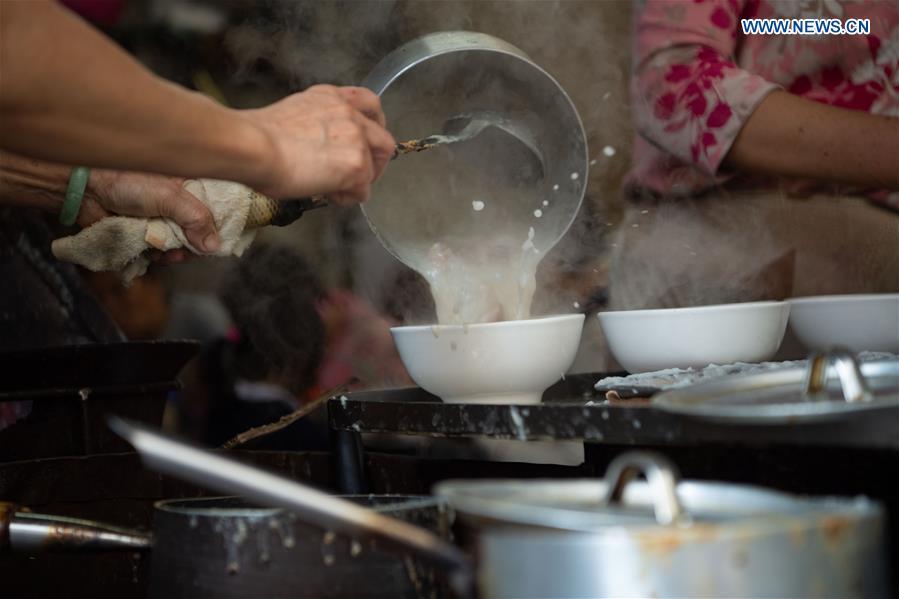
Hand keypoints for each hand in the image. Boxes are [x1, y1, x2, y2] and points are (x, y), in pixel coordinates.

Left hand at [80, 170, 219, 257]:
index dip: (220, 226)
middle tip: (187, 249)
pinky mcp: (147, 234)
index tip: (219, 241)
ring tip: (166, 253)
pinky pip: (162, 252)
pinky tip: (154, 254)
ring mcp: (163, 220)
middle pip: (201, 232)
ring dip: (176, 253)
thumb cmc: (128, 183)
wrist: (86, 190)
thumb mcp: (169, 197)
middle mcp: (180, 205)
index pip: (217, 209)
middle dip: (195, 244)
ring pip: (183, 245)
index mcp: (190, 187)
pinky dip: (160, 256)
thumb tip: (214, 247)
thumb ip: (195, 219)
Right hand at [243, 85, 394, 204]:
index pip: (368, 104)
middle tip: (360, 175)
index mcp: (331, 97)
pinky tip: (330, 196)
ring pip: (376, 166)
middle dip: (376, 160)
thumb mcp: (292, 115)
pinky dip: (348, 198)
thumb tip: (314, 146)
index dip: (371, 126)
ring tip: (338, 190)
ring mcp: (356, 138)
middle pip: (383, 138)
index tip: (365, 140)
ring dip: (361, 181)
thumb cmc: (255, 136)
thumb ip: (314, 124)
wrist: (252, 146)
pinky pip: (363, 190)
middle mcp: (348, 113)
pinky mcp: (356, 165)